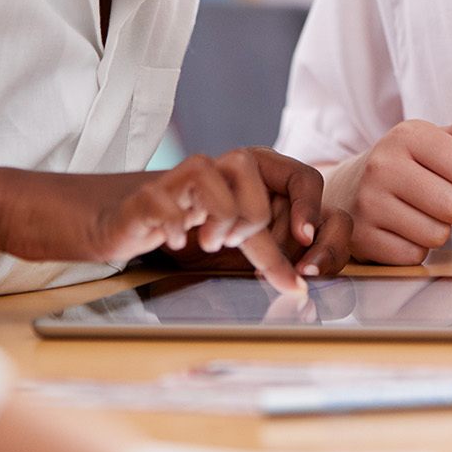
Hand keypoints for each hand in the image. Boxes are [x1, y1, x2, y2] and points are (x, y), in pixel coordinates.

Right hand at [155, 146, 352, 277]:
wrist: (143, 228)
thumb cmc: (201, 231)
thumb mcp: (245, 240)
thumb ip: (272, 254)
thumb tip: (298, 287)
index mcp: (253, 172)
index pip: (299, 173)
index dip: (307, 204)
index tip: (304, 239)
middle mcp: (219, 165)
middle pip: (248, 164)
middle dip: (252, 213)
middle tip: (238, 241)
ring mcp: (180, 177)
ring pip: (206, 170)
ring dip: (216, 214)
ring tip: (212, 242)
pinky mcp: (149, 196)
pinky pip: (164, 201)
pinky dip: (174, 226)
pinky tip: (178, 242)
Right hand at [324, 114, 451, 264]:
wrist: (345, 189)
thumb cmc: (404, 165)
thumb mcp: (433, 143)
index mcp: (407, 135)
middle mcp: (383, 165)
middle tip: (442, 201)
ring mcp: (368, 202)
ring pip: (437, 235)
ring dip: (438, 230)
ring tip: (420, 214)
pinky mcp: (362, 237)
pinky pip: (414, 255)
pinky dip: (415, 248)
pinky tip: (401, 231)